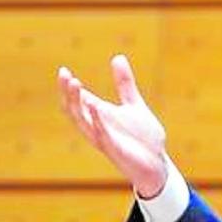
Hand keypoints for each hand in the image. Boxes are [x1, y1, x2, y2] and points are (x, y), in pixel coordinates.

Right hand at [57, 54, 168, 197]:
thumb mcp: (134, 104)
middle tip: (65, 75)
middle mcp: (97, 128)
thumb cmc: (143, 138)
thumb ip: (125, 84)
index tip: (64, 70)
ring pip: (82, 122)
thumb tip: (117, 57)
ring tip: (74, 84)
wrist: (157, 164)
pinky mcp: (115, 150)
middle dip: (68, 93)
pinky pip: (102, 135)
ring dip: (77, 104)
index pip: (78, 100)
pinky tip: (95, 106)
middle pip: (74, 110)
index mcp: (100, 117)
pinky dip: (97, 121)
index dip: (68, 87)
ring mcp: (104, 140)